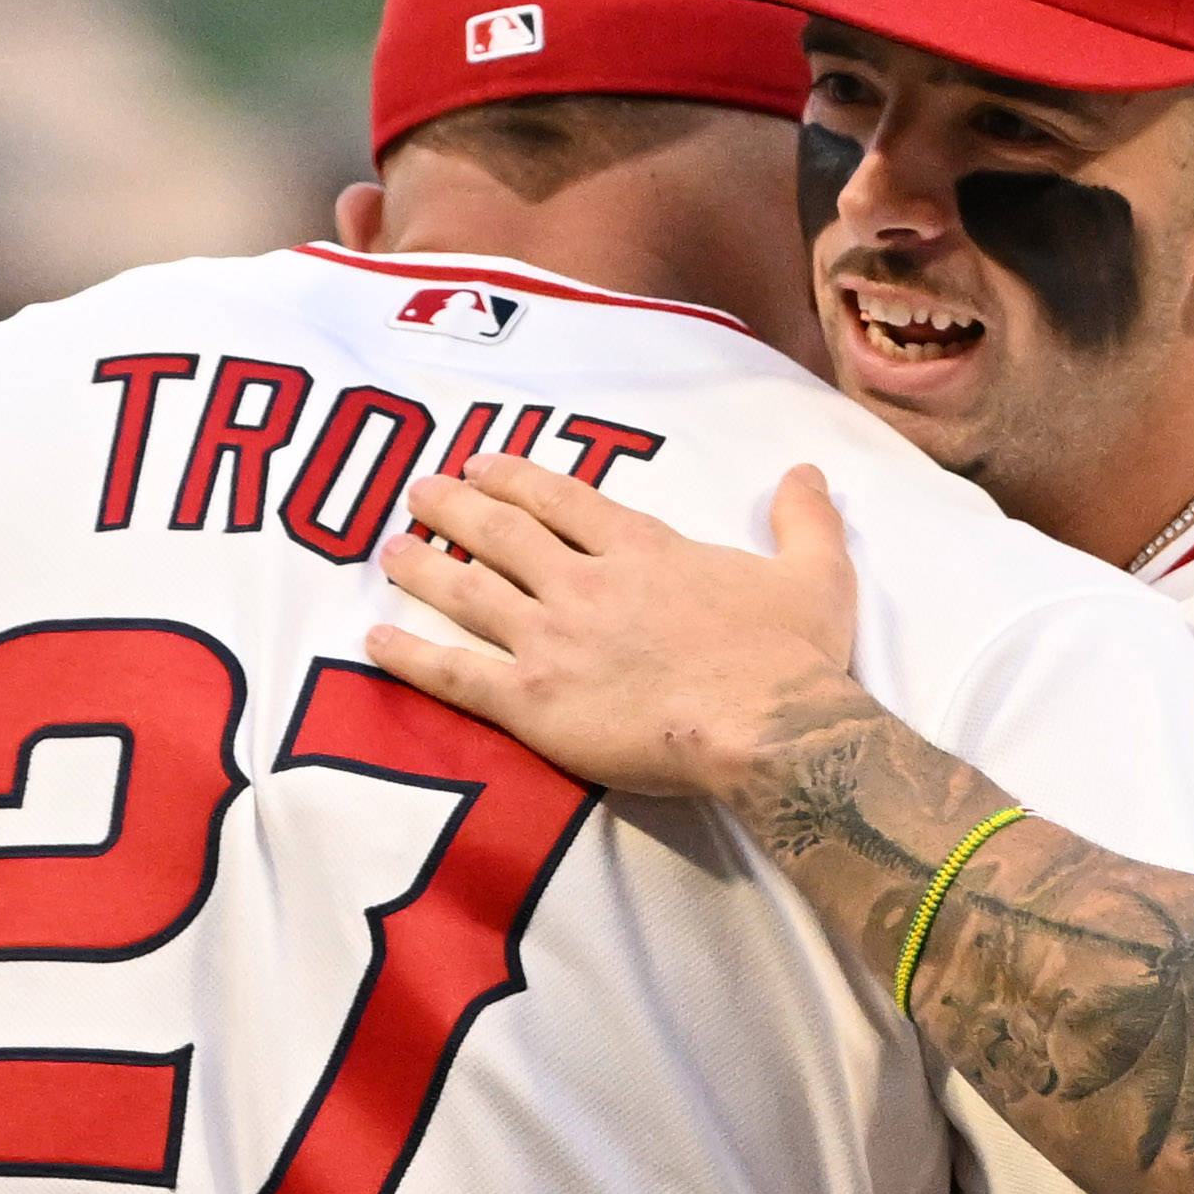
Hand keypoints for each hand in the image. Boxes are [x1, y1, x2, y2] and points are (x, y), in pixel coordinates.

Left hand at [371, 455, 864, 803]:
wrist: (770, 729)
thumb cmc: (794, 658)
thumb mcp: (817, 573)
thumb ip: (805, 518)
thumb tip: (809, 470)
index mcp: (642, 550)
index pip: (562, 500)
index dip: (517, 479)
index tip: (483, 465)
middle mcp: (584, 584)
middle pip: (502, 533)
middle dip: (455, 507)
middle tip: (420, 492)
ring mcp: (552, 641)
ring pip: (469, 592)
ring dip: (424, 568)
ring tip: (392, 550)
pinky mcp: (534, 703)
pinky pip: (456, 675)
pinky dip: (412, 657)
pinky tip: (376, 643)